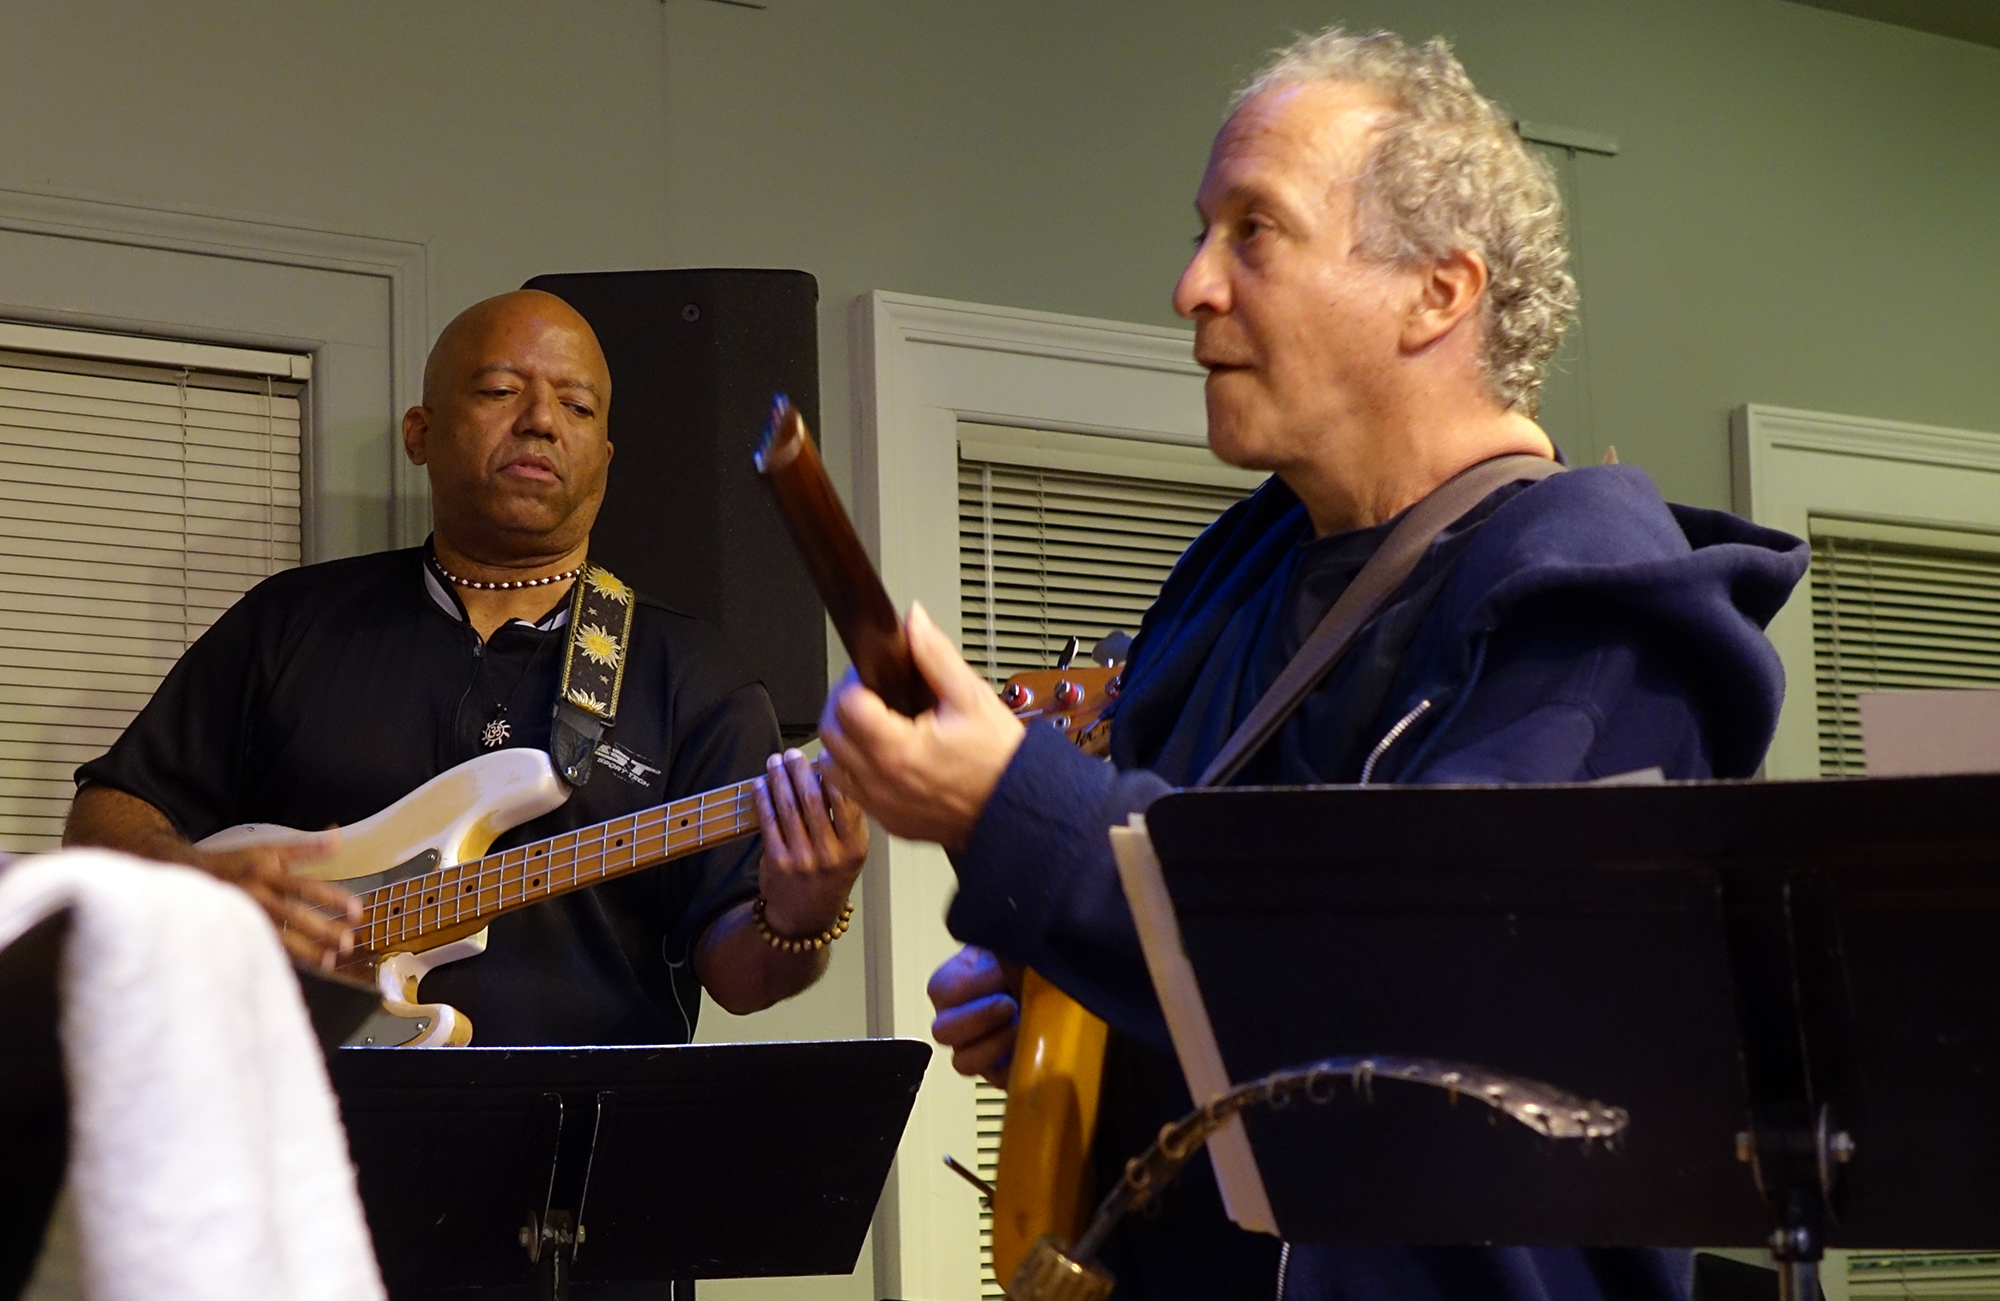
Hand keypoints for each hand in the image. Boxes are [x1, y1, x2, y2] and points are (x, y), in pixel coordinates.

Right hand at [193, 833, 357, 969]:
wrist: (188, 874)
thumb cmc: (237, 863)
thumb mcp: (269, 850)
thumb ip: (306, 848)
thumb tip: (338, 837)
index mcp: (265, 872)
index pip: (304, 886)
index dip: (331, 898)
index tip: (355, 910)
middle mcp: (255, 895)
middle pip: (293, 915)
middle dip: (322, 930)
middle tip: (348, 941)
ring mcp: (243, 917)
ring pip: (277, 937)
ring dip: (306, 951)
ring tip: (331, 960)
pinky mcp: (235, 932)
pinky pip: (262, 947)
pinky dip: (284, 958)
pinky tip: (303, 966)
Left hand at [753, 748, 868, 936]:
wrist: (806, 917)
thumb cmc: (831, 876)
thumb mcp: (854, 852)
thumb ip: (850, 818)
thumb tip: (834, 771)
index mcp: (855, 847)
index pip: (846, 800)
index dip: (832, 772)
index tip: (823, 753)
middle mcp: (831, 853)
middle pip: (813, 799)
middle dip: (800, 770)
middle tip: (792, 753)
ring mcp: (803, 858)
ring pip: (789, 807)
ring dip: (778, 779)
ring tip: (774, 762)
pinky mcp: (778, 862)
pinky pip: (768, 822)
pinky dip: (763, 799)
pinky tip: (760, 784)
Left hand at [818, 602, 1024, 851]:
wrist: (1016, 808)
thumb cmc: (999, 758)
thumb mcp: (971, 696)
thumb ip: (936, 655)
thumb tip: (913, 621)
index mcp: (898, 749)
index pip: (846, 705)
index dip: (855, 681)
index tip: (873, 676)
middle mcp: (881, 781)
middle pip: (830, 732)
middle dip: (843, 705)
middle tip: (870, 693)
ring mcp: (880, 804)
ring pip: (831, 764)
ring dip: (844, 739)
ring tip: (874, 725)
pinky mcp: (886, 819)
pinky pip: (850, 790)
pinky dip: (855, 769)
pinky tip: (882, 755)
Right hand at [928, 944, 1021, 1084]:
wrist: (1061, 988)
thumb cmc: (1032, 964)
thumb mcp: (1013, 945)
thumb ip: (1000, 941)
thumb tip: (1000, 947)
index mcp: (955, 983)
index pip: (940, 990)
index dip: (968, 985)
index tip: (998, 974)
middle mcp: (959, 1019)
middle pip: (943, 1032)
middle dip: (979, 1017)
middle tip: (1008, 1003)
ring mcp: (977, 1049)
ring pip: (963, 1062)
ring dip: (994, 1044)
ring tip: (1020, 1025)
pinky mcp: (1000, 1071)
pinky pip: (996, 1079)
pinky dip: (1013, 1064)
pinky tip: (1029, 1043)